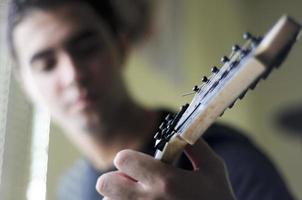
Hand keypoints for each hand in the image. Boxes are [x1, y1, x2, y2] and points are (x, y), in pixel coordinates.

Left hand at [96, 139, 234, 199]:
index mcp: (165, 180)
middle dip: (116, 178)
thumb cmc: (218, 198)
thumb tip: (179, 128)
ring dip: (118, 197)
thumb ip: (195, 144)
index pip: (122, 159)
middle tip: (133, 181)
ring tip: (140, 198)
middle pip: (105, 183)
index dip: (128, 157)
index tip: (140, 163)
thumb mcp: (213, 167)